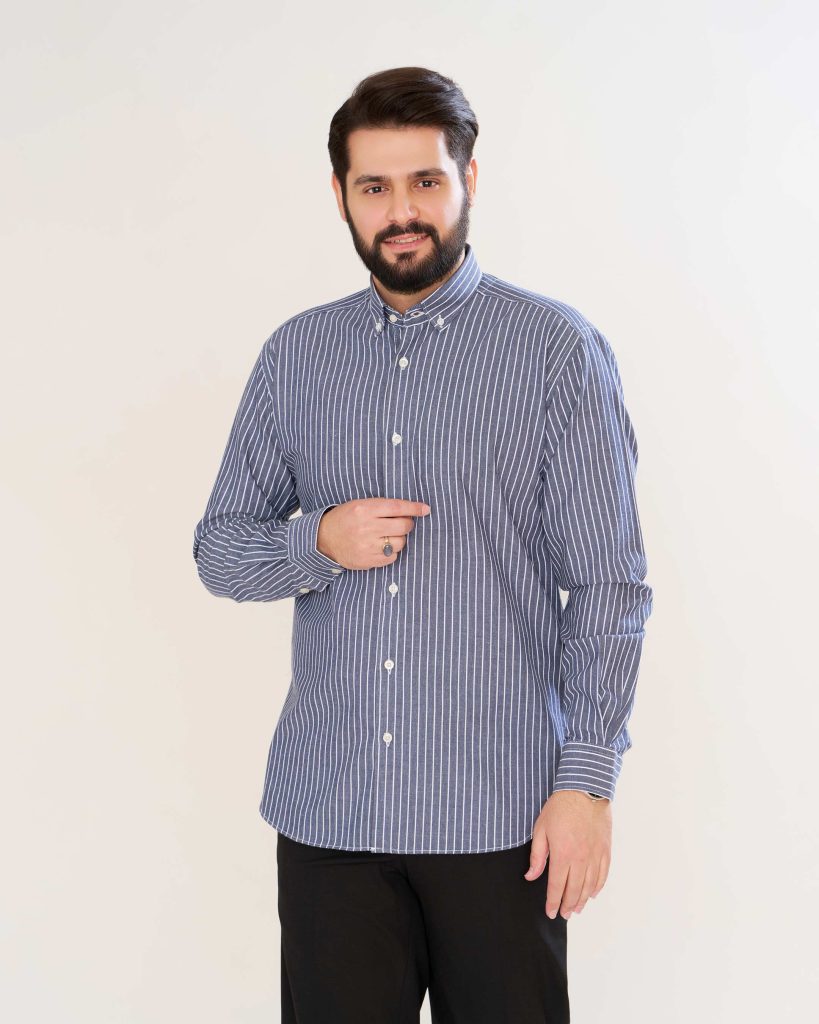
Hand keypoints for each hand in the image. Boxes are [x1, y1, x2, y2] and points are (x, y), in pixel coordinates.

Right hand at [317, 497, 430, 569]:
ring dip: (399, 539)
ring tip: (387, 536)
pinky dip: (391, 552)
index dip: (414, 508)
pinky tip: (381, 547)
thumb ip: (382, 507)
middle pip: (403, 526)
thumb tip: (410, 511)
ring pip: (400, 543)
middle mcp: (367, 527)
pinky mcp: (367, 560)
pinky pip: (392, 557)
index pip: (397, 507)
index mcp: (365, 509)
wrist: (323, 540)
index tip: (425, 509)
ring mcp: (367, 546)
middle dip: (407, 524)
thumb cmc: (344, 519)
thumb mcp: (359, 505)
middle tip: (402, 524)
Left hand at [524, 790, 611, 919]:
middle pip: (574, 890)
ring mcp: (596, 856)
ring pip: (590, 886)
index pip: (557, 887)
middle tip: (564, 915)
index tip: (550, 912)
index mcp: (563, 855)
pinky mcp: (606, 850)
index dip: (553, 902)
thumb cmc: (560, 807)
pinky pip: (603, 875)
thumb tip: (530, 876)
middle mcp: (581, 859)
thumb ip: (537, 856)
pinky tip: (593, 894)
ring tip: (577, 909)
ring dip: (583, 900)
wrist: (585, 789)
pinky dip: (598, 887)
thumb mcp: (541, 829)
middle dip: (568, 906)